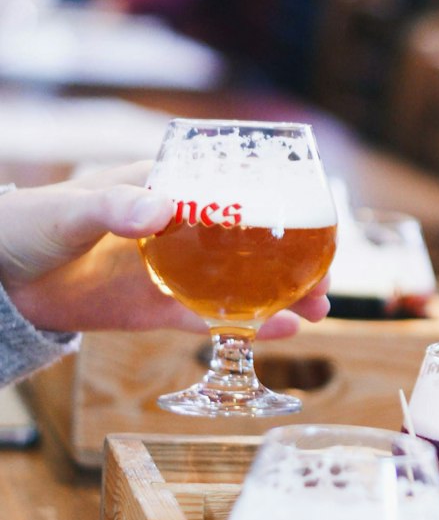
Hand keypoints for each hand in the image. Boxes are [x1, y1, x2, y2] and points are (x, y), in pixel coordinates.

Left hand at [0, 166, 330, 334]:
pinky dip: (247, 326)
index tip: (315, 219)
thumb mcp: (72, 210)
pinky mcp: (157, 310)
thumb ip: (115, 207)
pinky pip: (209, 319)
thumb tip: (162, 209)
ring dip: (283, 295)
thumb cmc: (29, 223)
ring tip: (321, 308)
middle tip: (327, 276)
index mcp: (166, 188)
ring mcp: (172, 271)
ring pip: (241, 283)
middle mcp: (180, 229)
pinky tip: (282, 331)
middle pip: (251, 242)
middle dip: (295, 258)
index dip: (279, 203)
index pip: (234, 189)